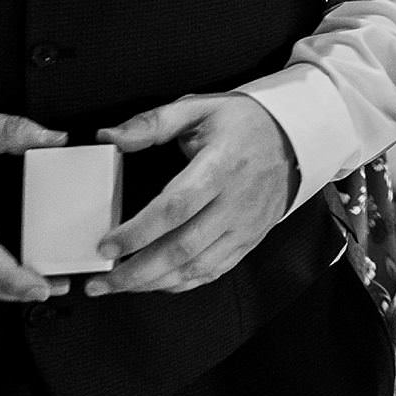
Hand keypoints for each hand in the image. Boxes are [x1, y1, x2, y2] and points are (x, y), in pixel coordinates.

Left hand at [87, 93, 295, 296]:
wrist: (293, 137)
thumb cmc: (244, 124)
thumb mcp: (200, 109)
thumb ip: (153, 123)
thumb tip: (111, 135)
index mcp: (221, 166)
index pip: (176, 207)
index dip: (139, 231)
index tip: (107, 245)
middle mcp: (235, 201)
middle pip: (183, 247)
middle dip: (137, 270)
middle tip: (103, 281)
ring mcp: (244, 225)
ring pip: (196, 266)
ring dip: (154, 282)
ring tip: (120, 286)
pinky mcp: (249, 239)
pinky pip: (213, 271)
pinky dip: (182, 283)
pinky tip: (156, 283)